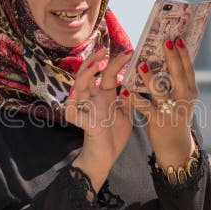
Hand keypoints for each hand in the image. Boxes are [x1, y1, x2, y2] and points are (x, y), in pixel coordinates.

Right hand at [65, 48, 134, 191]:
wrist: (105, 159)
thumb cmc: (113, 137)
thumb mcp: (127, 115)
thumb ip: (130, 99)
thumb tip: (139, 81)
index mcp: (105, 97)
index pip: (109, 75)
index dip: (117, 63)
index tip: (129, 51)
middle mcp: (93, 100)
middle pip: (88, 75)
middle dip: (94, 61)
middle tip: (104, 50)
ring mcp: (86, 110)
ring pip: (78, 88)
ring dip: (85, 76)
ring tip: (94, 66)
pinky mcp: (83, 124)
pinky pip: (71, 111)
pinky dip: (72, 103)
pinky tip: (77, 93)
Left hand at [126, 37, 196, 167]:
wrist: (176, 148)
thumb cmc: (175, 119)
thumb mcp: (181, 101)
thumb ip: (177, 84)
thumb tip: (170, 59)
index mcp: (190, 93)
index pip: (188, 70)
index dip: (184, 54)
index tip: (178, 38)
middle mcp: (184, 101)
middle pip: (178, 76)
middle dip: (172, 58)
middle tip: (166, 42)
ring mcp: (172, 111)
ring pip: (160, 92)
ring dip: (150, 78)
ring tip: (140, 64)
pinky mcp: (158, 121)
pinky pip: (145, 108)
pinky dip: (135, 100)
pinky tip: (126, 91)